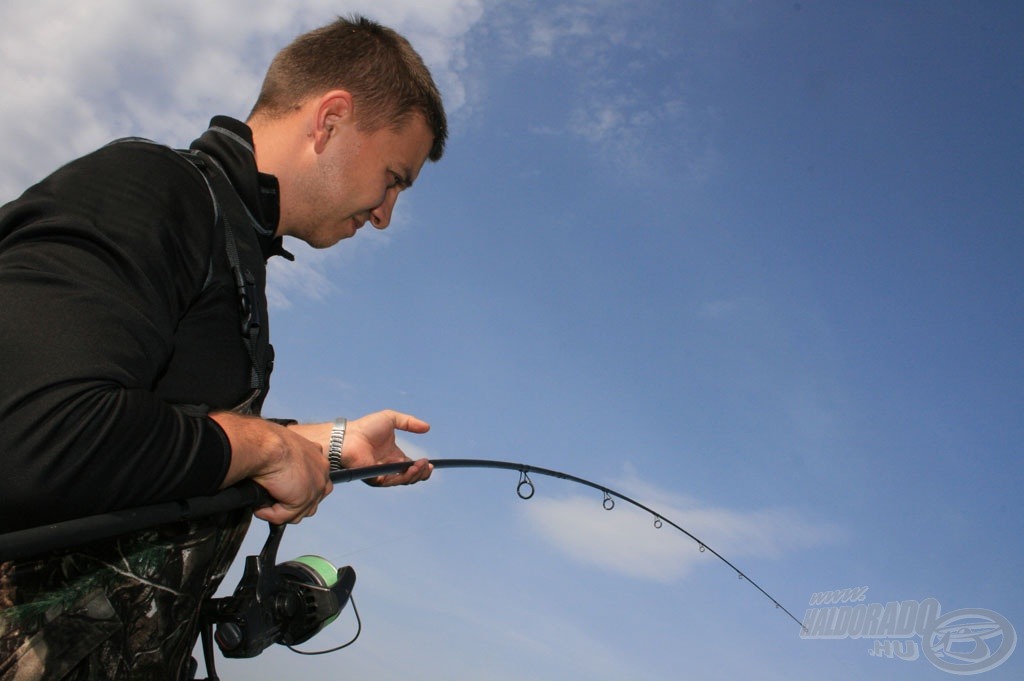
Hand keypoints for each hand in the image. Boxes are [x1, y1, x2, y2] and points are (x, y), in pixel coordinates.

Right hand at [211, 412, 331, 524]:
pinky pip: (283, 516)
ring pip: (299, 511)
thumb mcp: (281, 447)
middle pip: (311, 499)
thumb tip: (276, 475)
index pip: (316, 479)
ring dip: (279, 511)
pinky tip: (259, 507)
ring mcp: (315, 487)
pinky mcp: (303, 500)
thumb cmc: (267, 441)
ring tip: (263, 504)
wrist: (265, 445)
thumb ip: (286, 461)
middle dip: (293, 504)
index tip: (284, 490)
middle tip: (273, 501)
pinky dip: (268, 514)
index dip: (300, 488)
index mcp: (316, 455)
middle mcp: (321, 471)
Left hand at [289, 410, 432, 486]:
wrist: (348, 436)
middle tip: (427, 465)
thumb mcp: (391, 419)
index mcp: (394, 456)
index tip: (430, 463)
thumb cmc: (365, 427)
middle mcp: (389, 467)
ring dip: (416, 474)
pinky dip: (404, 476)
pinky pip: (393, 481)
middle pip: (411, 476)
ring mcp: (383, 474)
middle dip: (422, 473)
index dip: (422, 467)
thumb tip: (428, 427)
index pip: (412, 467)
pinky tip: (411, 467)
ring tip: (421, 465)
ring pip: (404, 481)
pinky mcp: (375, 479)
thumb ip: (409, 422)